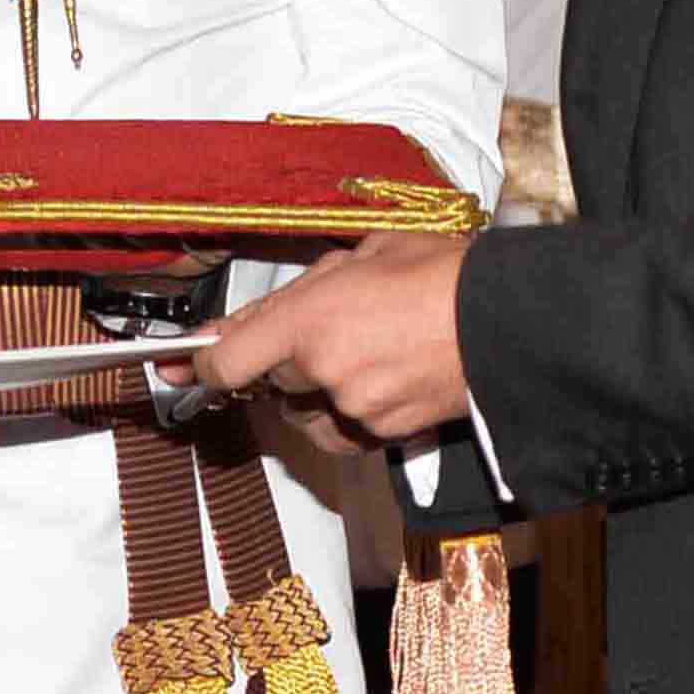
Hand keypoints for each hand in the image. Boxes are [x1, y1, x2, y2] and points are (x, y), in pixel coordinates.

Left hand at [182, 231, 475, 444]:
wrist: (510, 322)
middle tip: (326, 328)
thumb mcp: (364, 257)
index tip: (184, 367)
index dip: (202, 364)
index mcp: (311, 318)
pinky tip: (380, 379)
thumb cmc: (444, 274)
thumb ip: (304, 291)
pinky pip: (344, 428)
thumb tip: (262, 317)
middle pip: (272, 379)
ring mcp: (355, 409)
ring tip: (365, 349)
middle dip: (286, 358)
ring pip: (307, 409)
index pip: (229, 359)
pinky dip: (349, 412)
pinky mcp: (383, 436)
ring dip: (317, 389)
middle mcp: (325, 371)